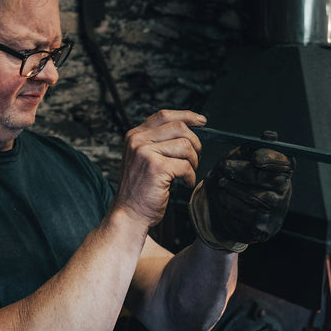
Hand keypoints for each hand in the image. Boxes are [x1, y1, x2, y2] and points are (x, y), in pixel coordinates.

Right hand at [112, 110, 205, 227]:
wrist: (129, 214)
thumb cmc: (139, 191)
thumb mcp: (143, 159)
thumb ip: (157, 143)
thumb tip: (187, 131)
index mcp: (135, 136)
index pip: (164, 115)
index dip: (186, 116)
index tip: (201, 121)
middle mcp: (138, 141)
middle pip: (179, 128)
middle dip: (195, 143)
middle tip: (195, 158)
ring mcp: (145, 153)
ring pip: (185, 146)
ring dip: (193, 161)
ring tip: (188, 173)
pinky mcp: (156, 167)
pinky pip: (186, 165)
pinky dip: (190, 176)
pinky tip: (185, 183)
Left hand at [189, 132, 292, 251]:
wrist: (219, 207)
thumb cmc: (234, 178)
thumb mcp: (240, 159)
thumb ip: (254, 147)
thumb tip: (269, 136)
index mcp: (282, 171)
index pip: (286, 164)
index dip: (273, 160)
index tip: (255, 158)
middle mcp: (285, 192)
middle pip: (274, 182)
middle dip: (246, 173)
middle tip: (225, 168)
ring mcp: (276, 212)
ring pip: (260, 200)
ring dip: (236, 190)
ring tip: (222, 183)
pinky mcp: (264, 229)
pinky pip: (250, 218)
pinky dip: (233, 206)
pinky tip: (224, 199)